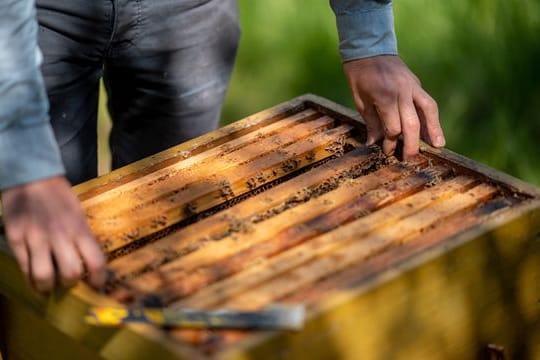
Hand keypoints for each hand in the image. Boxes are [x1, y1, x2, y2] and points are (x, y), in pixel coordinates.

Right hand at [1, 176, 105, 293]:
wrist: (31, 177)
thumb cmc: (59, 196)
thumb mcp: (78, 214)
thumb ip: (82, 237)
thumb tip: (88, 263)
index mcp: (80, 228)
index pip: (96, 262)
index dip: (99, 280)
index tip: (97, 285)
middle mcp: (60, 235)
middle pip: (71, 274)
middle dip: (71, 284)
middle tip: (69, 282)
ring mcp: (36, 238)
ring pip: (44, 276)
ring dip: (48, 287)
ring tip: (49, 287)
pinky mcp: (16, 240)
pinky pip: (24, 268)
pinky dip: (30, 280)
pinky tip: (34, 280)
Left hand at [343, 55, 444, 159]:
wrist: (369, 48)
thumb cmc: (360, 75)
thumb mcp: (360, 100)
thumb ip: (371, 122)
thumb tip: (374, 143)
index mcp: (384, 96)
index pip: (393, 127)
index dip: (390, 143)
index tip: (387, 151)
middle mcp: (402, 92)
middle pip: (412, 123)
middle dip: (412, 144)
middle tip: (411, 159)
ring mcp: (412, 86)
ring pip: (428, 110)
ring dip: (434, 129)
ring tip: (439, 146)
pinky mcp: (417, 84)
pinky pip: (428, 102)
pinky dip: (432, 117)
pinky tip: (435, 130)